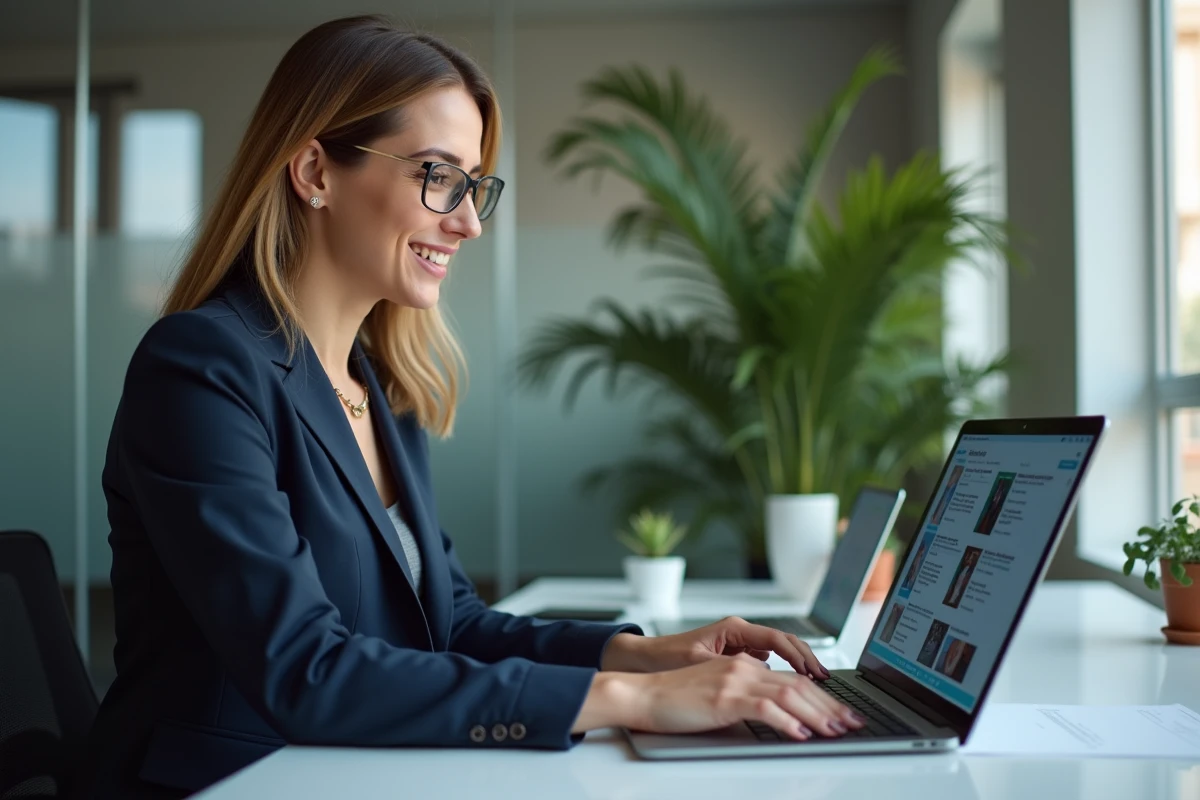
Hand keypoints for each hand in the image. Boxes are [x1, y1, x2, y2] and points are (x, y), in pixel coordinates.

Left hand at [602, 617, 829, 677]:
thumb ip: (732, 667)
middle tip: (826, 682)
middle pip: (785, 643)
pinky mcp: (737, 656)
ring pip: (779, 652)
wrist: (644, 660)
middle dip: (808, 661)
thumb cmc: (666, 658)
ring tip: (818, 688)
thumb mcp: (700, 663)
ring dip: (799, 667)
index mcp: (734, 628)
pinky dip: (784, 672)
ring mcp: (740, 643)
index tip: (815, 673)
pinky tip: (795, 688)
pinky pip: (768, 660)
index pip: (778, 638)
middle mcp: (740, 632)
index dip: (800, 656)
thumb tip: (764, 673)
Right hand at [626, 654, 861, 739]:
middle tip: (852, 724)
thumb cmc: (673, 698)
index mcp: (743, 664)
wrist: (642, 694)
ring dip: (818, 715)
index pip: (793, 679)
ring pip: (789, 694)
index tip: (841, 714)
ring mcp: (735, 680)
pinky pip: (766, 708)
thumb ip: (744, 694)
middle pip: (799, 684)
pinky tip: (801, 734)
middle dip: (831, 706)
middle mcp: (744, 667)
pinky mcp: (725, 697)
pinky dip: (788, 722)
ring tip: (836, 731)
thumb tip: (773, 712)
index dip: (822, 697)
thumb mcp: (716, 691)